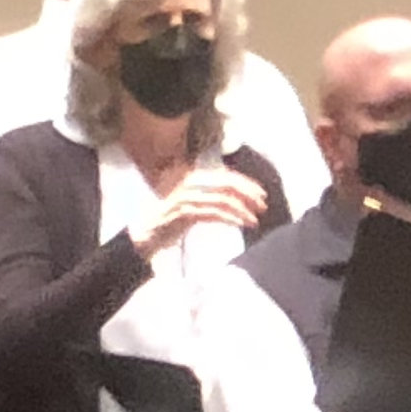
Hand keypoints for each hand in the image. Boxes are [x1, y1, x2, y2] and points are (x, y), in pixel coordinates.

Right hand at [135, 169, 267, 254]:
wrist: (147, 236)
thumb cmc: (173, 220)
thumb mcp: (195, 203)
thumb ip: (212, 195)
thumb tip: (241, 195)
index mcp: (194, 178)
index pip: (227, 175)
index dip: (247, 184)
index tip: (262, 195)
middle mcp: (190, 183)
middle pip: (227, 183)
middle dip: (248, 194)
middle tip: (262, 206)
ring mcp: (186, 197)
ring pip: (222, 199)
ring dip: (242, 210)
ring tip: (254, 220)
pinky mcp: (184, 212)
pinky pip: (213, 213)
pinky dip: (229, 218)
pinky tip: (240, 224)